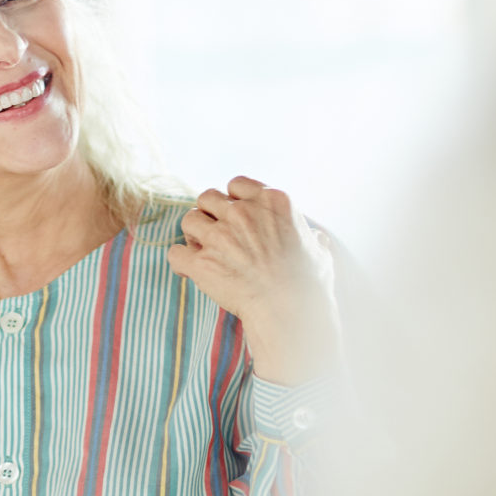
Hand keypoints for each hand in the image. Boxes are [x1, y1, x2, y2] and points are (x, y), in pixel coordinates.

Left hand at [166, 176, 338, 384]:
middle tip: (216, 235)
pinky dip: (180, 261)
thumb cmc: (309, 284)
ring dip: (193, 234)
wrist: (291, 310)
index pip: (236, 184)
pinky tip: (189, 270)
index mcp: (272, 202)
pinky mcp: (201, 262)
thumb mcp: (320, 253)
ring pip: (188, 219)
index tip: (235, 216)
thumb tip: (317, 238)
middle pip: (207, 197)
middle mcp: (242, 212)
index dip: (232, 200)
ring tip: (203, 251)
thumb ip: (313, 240)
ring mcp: (219, 235)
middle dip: (209, 214)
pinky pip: (175, 252)